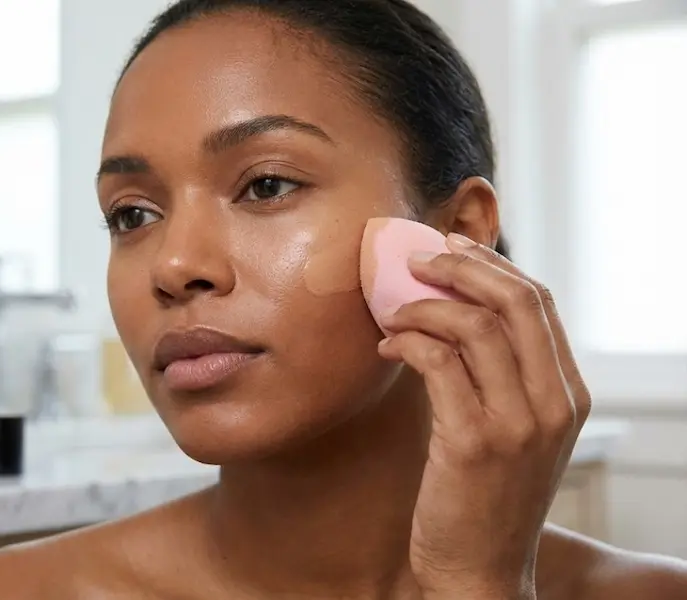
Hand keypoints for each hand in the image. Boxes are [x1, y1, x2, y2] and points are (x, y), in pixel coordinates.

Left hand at [376, 233, 590, 599]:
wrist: (477, 571)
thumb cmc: (485, 495)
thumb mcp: (512, 430)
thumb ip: (501, 374)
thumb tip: (456, 308)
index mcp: (568, 395)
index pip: (539, 304)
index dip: (492, 266)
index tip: (451, 248)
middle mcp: (553, 404)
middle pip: (515, 302)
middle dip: (461, 267)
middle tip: (416, 259)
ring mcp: (517, 424)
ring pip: (475, 326)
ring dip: (424, 306)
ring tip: (392, 312)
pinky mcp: (472, 443)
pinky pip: (438, 363)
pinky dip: (407, 341)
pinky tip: (387, 346)